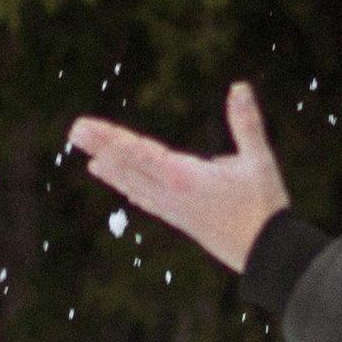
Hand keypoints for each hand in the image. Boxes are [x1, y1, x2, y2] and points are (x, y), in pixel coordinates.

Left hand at [68, 79, 291, 274]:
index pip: (139, 152)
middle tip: (74, 132)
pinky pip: (149, 201)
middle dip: (100, 147)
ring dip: (112, 171)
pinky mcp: (182, 220)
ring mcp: (175, 209)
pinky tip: (124, 190)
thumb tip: (239, 86)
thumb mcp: (260, 160)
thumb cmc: (264, 207)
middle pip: (129, 166)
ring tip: (90, 161)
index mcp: (185, 177)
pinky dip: (132, 190)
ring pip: (135, 185)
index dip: (110, 138)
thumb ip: (247, 123)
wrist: (267, 255)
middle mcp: (172, 193)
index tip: (86, 128)